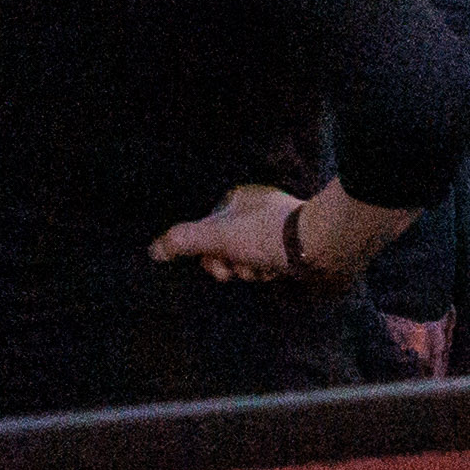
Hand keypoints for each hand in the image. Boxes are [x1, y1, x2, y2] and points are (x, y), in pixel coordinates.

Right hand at [151, 184, 319, 284]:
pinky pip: (268, 262)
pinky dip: (270, 270)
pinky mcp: (290, 243)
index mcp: (236, 199)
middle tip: (244, 268)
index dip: (210, 255)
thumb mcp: (217, 236)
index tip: (221, 266)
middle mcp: (254, 208)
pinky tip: (279, 270)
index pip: (207, 233)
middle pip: (226, 248)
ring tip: (266, 268)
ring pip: (247, 258)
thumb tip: (153, 250)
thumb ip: (183, 241)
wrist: (317, 243)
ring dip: (253, 271)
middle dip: (233, 265)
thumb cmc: (264, 234)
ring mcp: (273, 225)